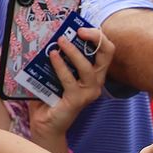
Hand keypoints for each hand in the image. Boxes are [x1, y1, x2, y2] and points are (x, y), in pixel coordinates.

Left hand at [26, 29, 113, 146]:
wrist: (45, 125)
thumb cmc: (50, 99)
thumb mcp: (55, 75)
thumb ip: (57, 60)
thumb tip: (48, 39)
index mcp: (94, 74)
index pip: (106, 50)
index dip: (98, 36)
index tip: (82, 27)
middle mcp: (96, 82)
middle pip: (107, 54)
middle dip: (96, 38)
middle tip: (79, 30)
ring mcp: (89, 92)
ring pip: (88, 67)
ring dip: (74, 52)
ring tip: (60, 42)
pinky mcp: (77, 100)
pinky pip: (69, 79)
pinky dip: (60, 66)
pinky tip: (51, 57)